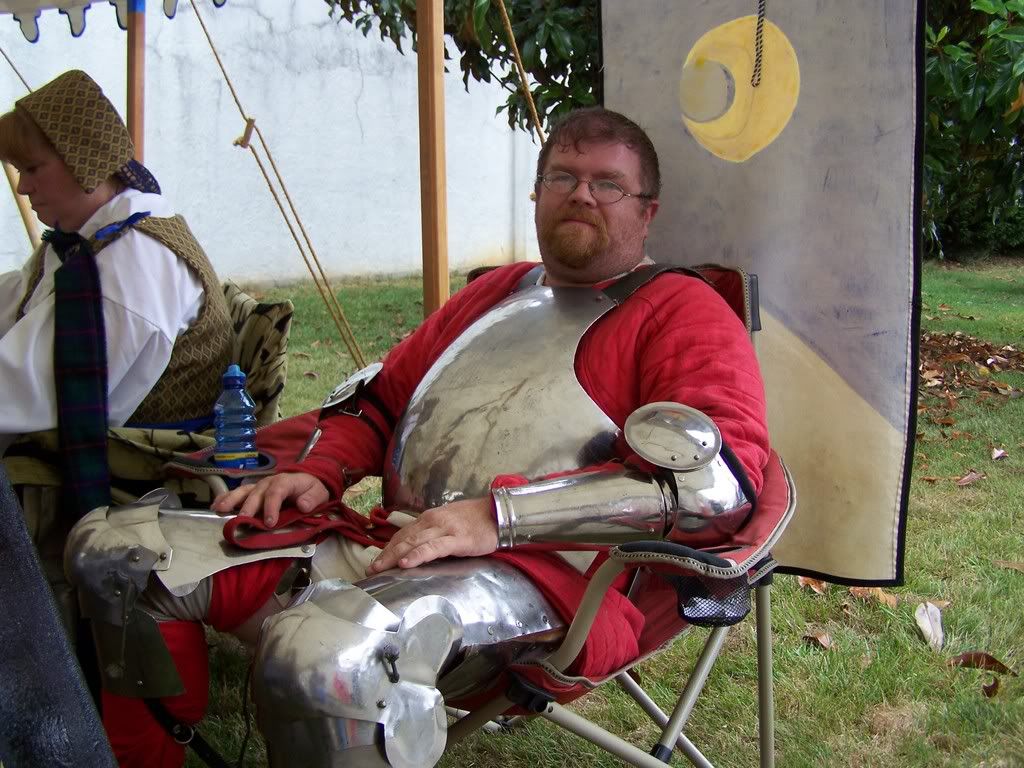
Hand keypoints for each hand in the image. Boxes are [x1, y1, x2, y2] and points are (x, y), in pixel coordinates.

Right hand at [211, 471, 328, 526]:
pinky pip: (237, 493)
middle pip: (257, 493)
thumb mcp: (319, 493)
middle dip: (249, 507)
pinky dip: (225, 498)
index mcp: (287, 481)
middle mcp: (270, 482)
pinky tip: (216, 507)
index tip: (270, 522)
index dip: (272, 506)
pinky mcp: (252, 491)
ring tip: (220, 511)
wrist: (307, 482)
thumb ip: (313, 498)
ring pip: (244, 491)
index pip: (277, 491)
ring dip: (232, 501)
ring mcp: (259, 486)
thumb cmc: (311, 490)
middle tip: (243, 520)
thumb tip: (303, 505)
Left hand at [367, 497, 497, 573]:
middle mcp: (432, 521)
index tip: (376, 561)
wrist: (499, 513)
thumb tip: (419, 548)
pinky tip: (406, 563)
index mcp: (429, 519)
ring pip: (414, 542)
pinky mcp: (457, 539)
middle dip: (385, 554)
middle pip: (403, 539)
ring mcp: (444, 529)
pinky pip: (433, 548)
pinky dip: (418, 555)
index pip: (403, 534)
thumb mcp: (450, 523)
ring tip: (380, 568)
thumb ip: (434, 533)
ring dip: (394, 556)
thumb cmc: (476, 520)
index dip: (388, 548)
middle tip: (370, 569)